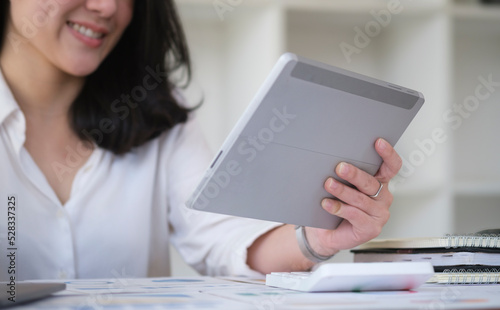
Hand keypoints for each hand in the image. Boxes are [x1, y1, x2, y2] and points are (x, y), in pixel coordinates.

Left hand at [306, 138, 401, 256]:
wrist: (327, 232)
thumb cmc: (336, 205)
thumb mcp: (342, 186)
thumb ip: (345, 175)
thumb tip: (334, 159)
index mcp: (380, 183)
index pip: (391, 167)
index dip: (387, 154)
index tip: (378, 142)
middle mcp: (382, 198)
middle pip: (371, 183)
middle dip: (355, 174)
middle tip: (340, 167)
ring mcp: (379, 214)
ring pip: (360, 199)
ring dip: (343, 191)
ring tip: (329, 184)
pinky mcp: (370, 228)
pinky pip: (354, 215)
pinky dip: (339, 208)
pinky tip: (327, 203)